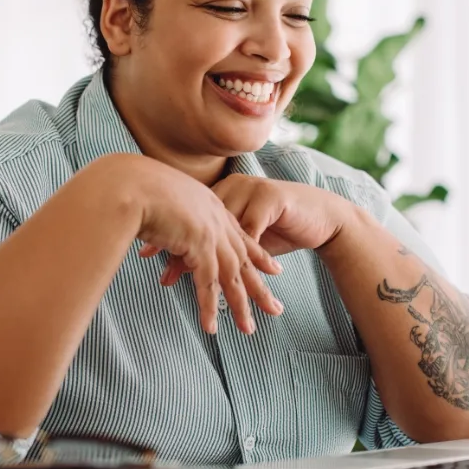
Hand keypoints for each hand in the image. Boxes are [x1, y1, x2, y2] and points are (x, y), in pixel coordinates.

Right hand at [123, 156, 283, 334]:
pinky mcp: (199, 245)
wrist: (129, 182)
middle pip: (244, 259)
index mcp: (210, 205)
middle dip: (259, 286)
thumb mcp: (161, 199)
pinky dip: (209, 307)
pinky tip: (211, 327)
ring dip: (240, 305)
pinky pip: (207, 283)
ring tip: (247, 330)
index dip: (257, 254)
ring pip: (232, 275)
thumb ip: (169, 215)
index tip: (273, 269)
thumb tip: (162, 227)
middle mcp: (216, 219)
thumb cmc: (134, 187)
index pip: (239, 234)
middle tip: (275, 309)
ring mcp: (210, 233)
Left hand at [155, 174, 349, 284]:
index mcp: (222, 192)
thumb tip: (180, 263)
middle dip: (181, 250)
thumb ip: (215, 244)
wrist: (321, 215)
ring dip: (209, 258)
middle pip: (202, 221)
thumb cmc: (280, 226)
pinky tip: (229, 272)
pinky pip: (250, 230)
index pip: (189, 215)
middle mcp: (234, 187)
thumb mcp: (243, 236)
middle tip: (161, 273)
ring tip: (192, 281)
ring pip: (223, 229)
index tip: (146, 253)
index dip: (168, 235)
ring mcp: (252, 190)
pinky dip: (239, 254)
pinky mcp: (271, 200)